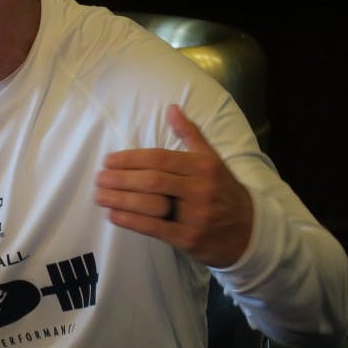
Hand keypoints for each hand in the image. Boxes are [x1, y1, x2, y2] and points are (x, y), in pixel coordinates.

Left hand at [93, 104, 252, 266]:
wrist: (249, 232)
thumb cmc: (222, 191)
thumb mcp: (212, 160)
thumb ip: (190, 135)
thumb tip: (172, 108)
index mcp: (204, 166)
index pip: (160, 159)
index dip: (131, 159)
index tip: (108, 160)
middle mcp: (200, 189)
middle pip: (152, 180)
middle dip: (121, 178)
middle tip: (98, 178)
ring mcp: (196, 215)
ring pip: (151, 204)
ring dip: (120, 199)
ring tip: (99, 195)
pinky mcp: (189, 239)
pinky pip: (154, 228)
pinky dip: (131, 221)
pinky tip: (113, 215)